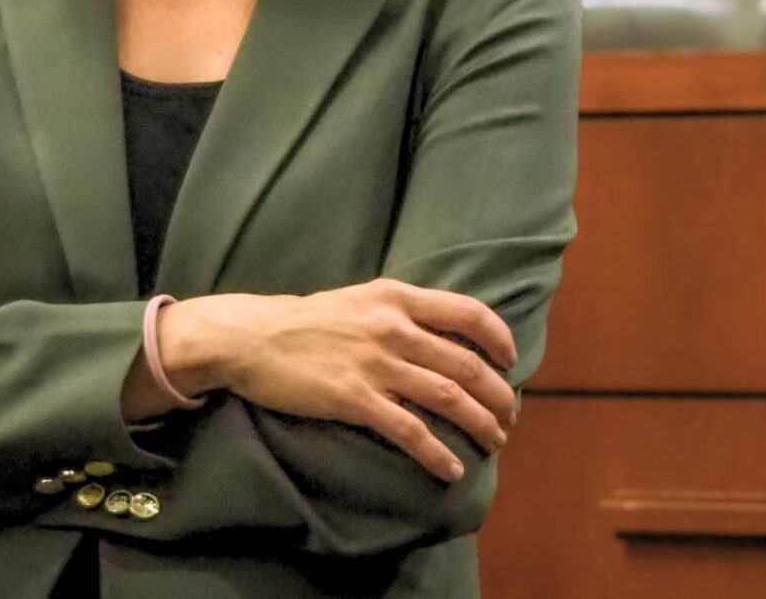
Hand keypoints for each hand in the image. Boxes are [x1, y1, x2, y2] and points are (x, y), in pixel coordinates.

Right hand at [170, 279, 516, 480]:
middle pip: (466, 364)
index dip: (498, 339)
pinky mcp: (355, 399)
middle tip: (508, 417)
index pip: (468, 313)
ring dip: (480, 424)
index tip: (511, 362)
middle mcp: (393, 327)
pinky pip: (410, 430)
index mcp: (396, 297)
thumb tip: (445, 337)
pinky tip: (451, 469)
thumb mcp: (361, 300)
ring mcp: (375, 364)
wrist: (254, 337)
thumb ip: (401, 313)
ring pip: (448, 398)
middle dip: (498, 396)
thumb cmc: (308, 319)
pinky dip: (437, 453)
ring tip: (494, 442)